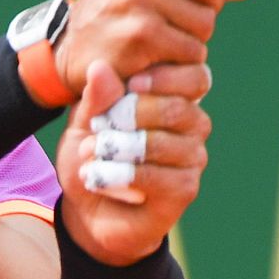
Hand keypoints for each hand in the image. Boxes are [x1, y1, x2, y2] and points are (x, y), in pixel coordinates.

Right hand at [55, 0, 253, 98]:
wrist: (78, 51)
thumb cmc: (125, 7)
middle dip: (209, 4)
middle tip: (187, 13)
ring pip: (206, 20)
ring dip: (196, 36)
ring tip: (168, 34)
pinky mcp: (140, 35)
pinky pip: (192, 49)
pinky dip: (184, 58)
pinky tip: (161, 55)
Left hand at [55, 60, 211, 265]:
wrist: (90, 211)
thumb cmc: (93, 158)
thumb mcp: (86, 123)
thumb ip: (96, 99)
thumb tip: (100, 67)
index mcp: (176, 99)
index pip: (189, 78)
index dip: (161, 77)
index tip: (129, 83)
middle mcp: (193, 127)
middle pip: (176, 109)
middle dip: (131, 115)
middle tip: (97, 128)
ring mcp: (193, 159)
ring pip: (162, 144)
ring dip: (118, 149)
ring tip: (89, 154)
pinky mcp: (185, 189)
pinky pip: (157, 177)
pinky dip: (120, 176)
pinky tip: (98, 177)